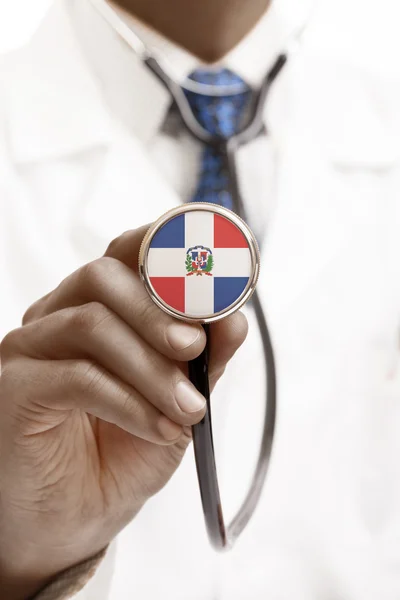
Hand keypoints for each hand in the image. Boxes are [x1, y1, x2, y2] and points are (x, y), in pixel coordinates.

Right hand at [0, 226, 246, 599]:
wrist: (73, 520)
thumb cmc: (121, 453)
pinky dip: (129, 401)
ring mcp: (30, 350)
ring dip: (152, 367)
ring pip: (90, 324)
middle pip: (103, 277)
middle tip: (195, 349)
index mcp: (97, 308)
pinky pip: (75, 376)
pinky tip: (157, 428)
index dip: (166, 248)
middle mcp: (57, 317)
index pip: (125, 254)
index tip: (213, 270)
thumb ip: (203, 360)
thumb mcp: (178, 402)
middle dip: (159, 310)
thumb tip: (234, 319)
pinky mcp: (14, 390)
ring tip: (188, 409)